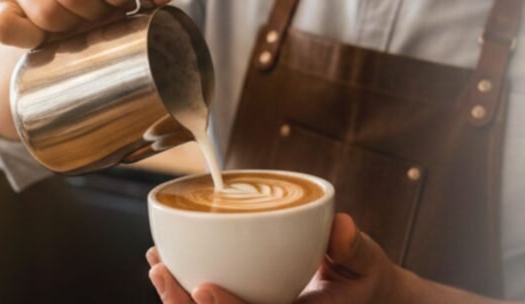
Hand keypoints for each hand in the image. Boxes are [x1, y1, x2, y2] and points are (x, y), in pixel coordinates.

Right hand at [0, 0, 179, 47]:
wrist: (72, 15)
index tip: (124, 2)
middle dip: (94, 12)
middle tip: (100, 15)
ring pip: (47, 13)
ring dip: (69, 29)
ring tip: (77, 24)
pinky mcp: (1, 7)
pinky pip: (6, 28)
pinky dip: (30, 39)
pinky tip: (46, 39)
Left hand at [146, 213, 400, 303]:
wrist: (366, 300)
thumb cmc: (364, 281)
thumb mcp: (367, 264)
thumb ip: (354, 249)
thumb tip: (341, 227)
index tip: (204, 286)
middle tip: (162, 272)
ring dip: (177, 300)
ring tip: (157, 267)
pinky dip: (184, 293)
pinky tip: (164, 269)